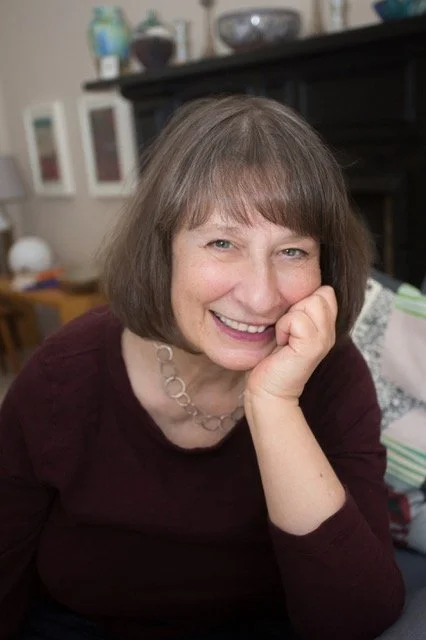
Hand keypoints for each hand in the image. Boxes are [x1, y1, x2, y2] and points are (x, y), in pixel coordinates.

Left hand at [245, 286, 336, 402]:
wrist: (267, 390)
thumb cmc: (271, 358)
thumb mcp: (287, 326)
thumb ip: (299, 309)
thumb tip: (301, 285)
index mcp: (326, 325)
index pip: (325, 291)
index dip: (303, 300)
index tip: (291, 323)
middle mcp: (330, 332)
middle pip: (320, 293)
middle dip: (296, 308)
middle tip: (286, 332)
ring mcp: (324, 339)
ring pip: (310, 303)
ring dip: (289, 318)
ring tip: (284, 337)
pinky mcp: (313, 347)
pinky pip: (297, 319)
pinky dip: (284, 328)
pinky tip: (282, 344)